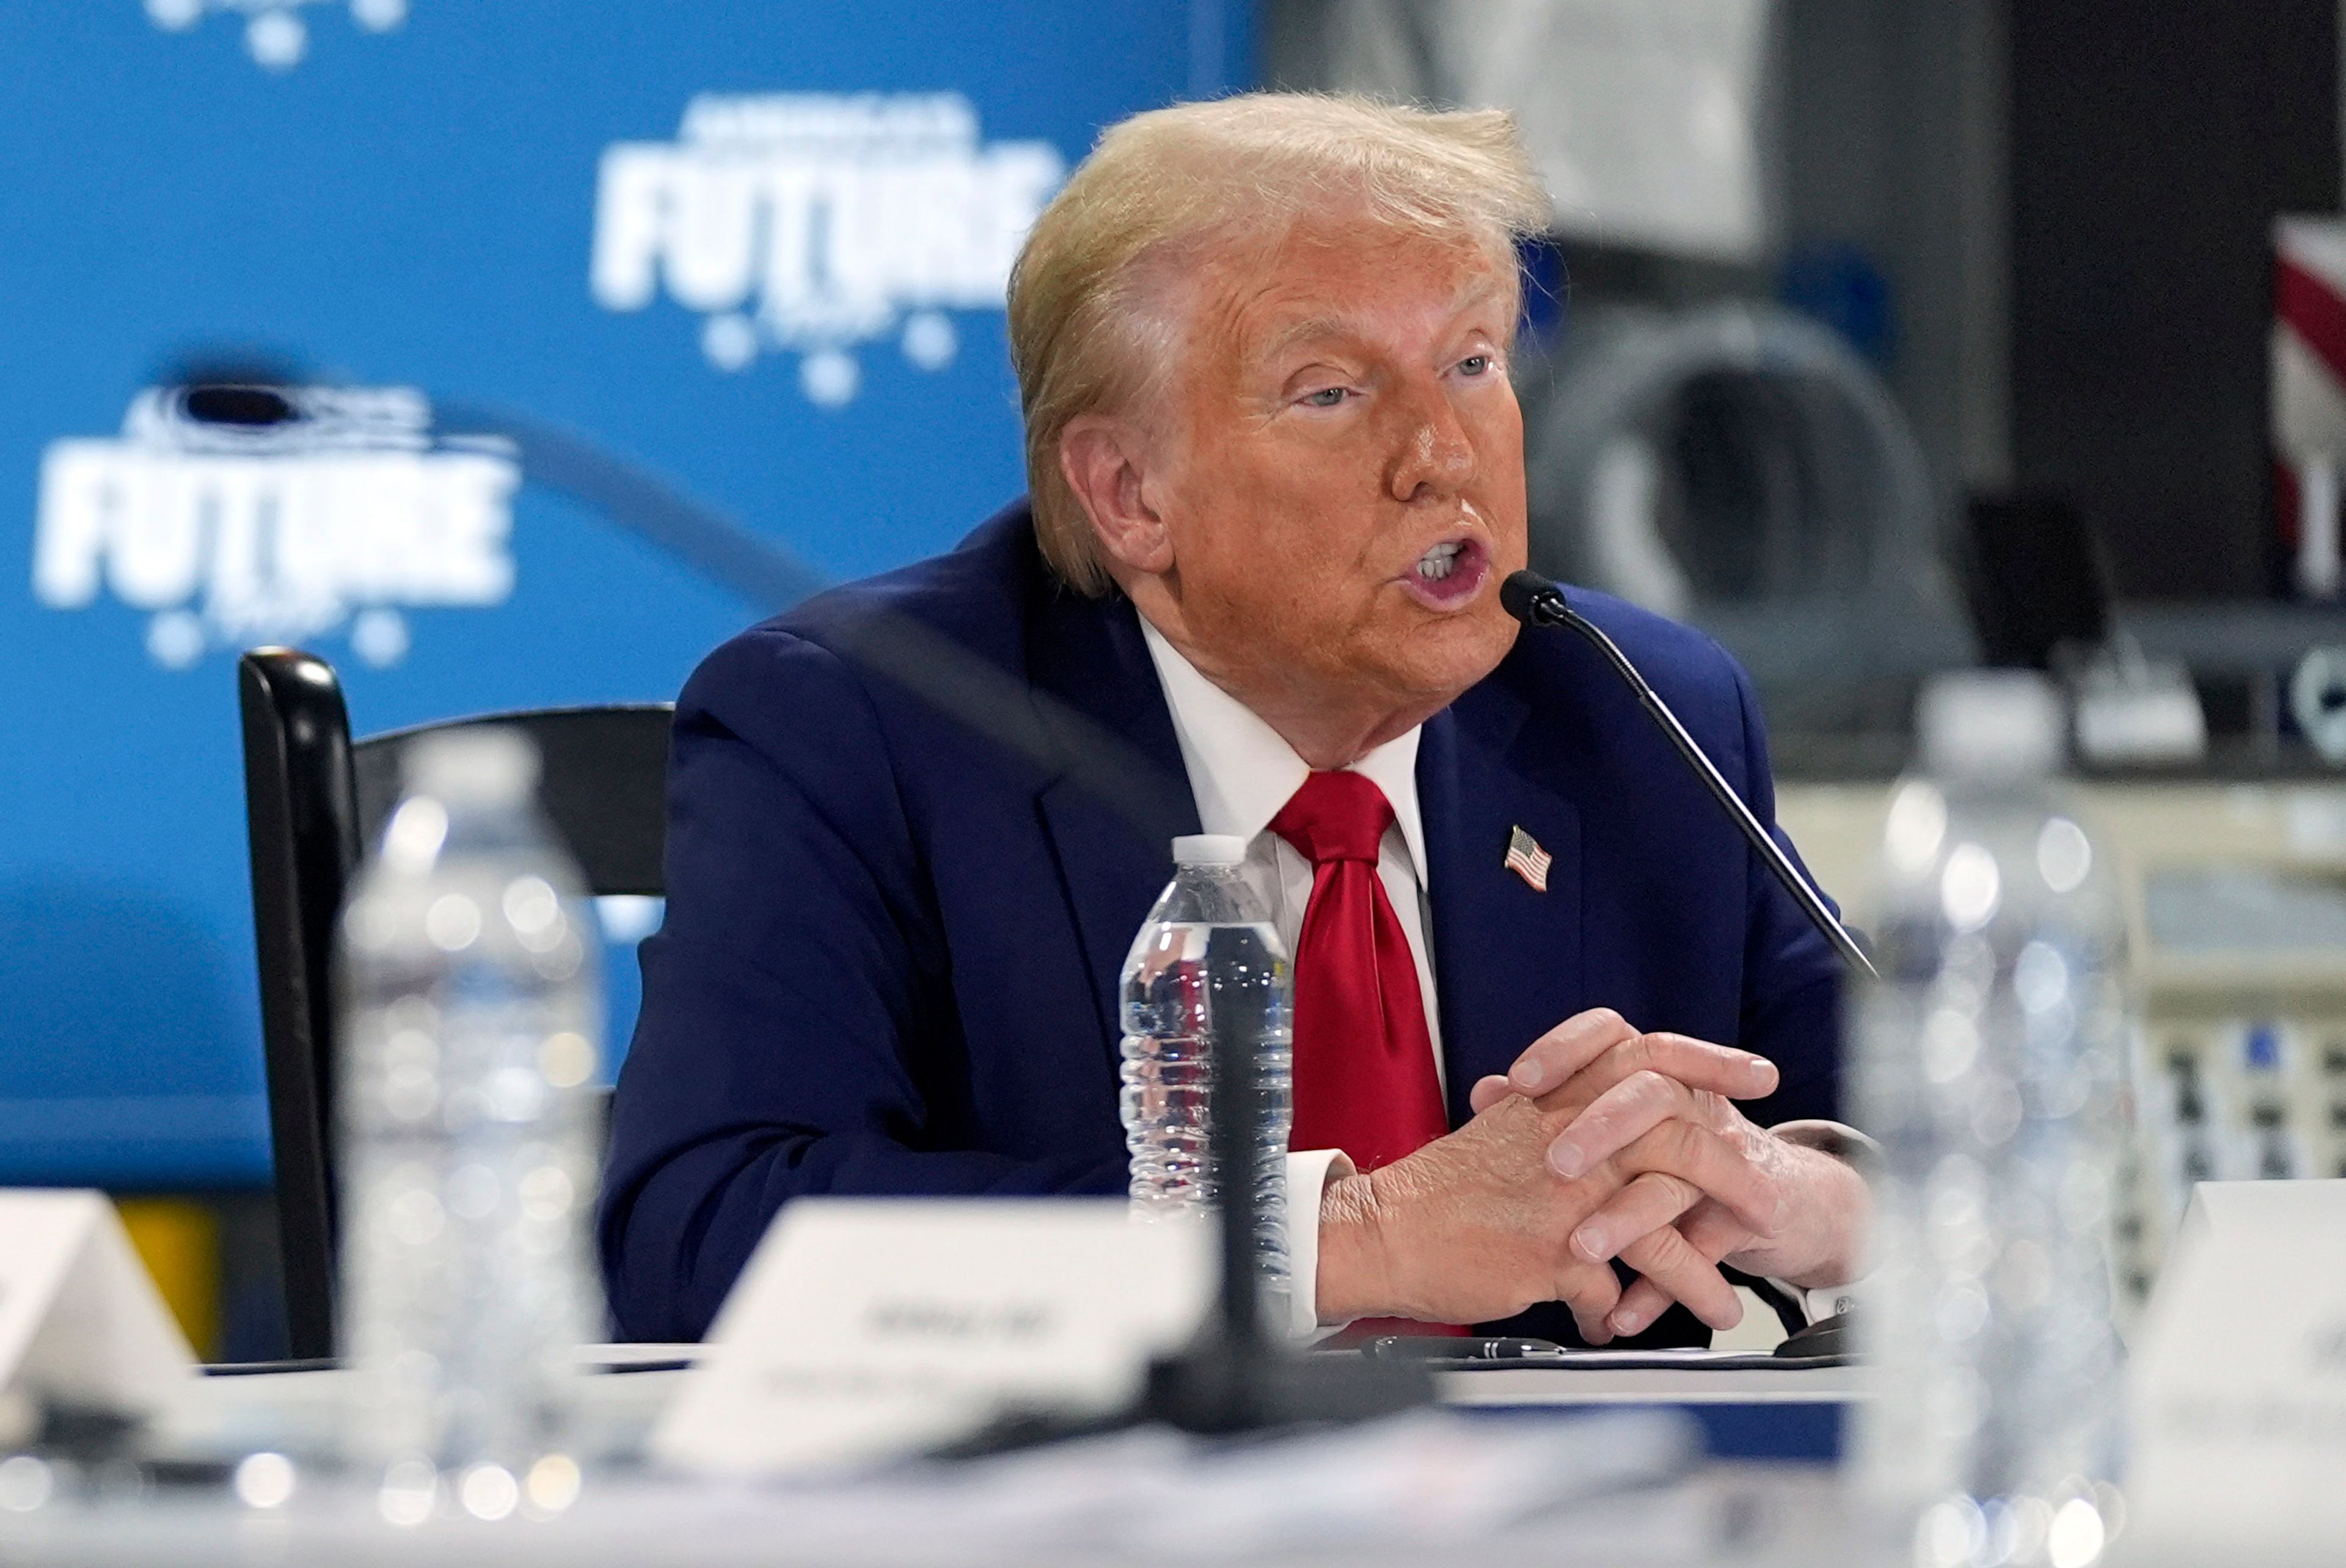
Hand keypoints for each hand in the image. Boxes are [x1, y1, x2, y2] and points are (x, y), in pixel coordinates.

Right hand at [1314, 1009, 1782, 1339]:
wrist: (1387, 1231)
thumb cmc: (1440, 1188)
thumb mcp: (1505, 1128)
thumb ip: (1556, 1116)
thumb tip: (1596, 1114)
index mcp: (1559, 1098)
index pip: (1648, 1056)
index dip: (1709, 1061)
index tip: (1756, 1074)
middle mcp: (1568, 1138)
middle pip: (1676, 1137)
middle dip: (1734, 1174)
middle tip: (1765, 1205)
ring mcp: (1564, 1197)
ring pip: (1659, 1230)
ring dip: (1698, 1277)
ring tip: (1724, 1308)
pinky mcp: (1551, 1255)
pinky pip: (1612, 1292)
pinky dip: (1622, 1316)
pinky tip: (1622, 1327)